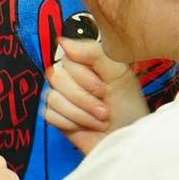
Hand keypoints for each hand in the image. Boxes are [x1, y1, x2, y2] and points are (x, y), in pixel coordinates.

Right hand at [44, 37, 146, 153]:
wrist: (126, 138)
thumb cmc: (128, 108)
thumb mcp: (119, 75)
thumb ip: (94, 53)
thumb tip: (63, 41)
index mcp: (87, 64)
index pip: (67, 59)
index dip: (84, 76)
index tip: (104, 88)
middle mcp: (72, 78)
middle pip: (57, 78)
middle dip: (84, 98)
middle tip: (104, 108)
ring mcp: (63, 97)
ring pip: (53, 97)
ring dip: (81, 113)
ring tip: (100, 120)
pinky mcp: (57, 117)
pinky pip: (50, 114)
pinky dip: (71, 123)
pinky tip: (86, 126)